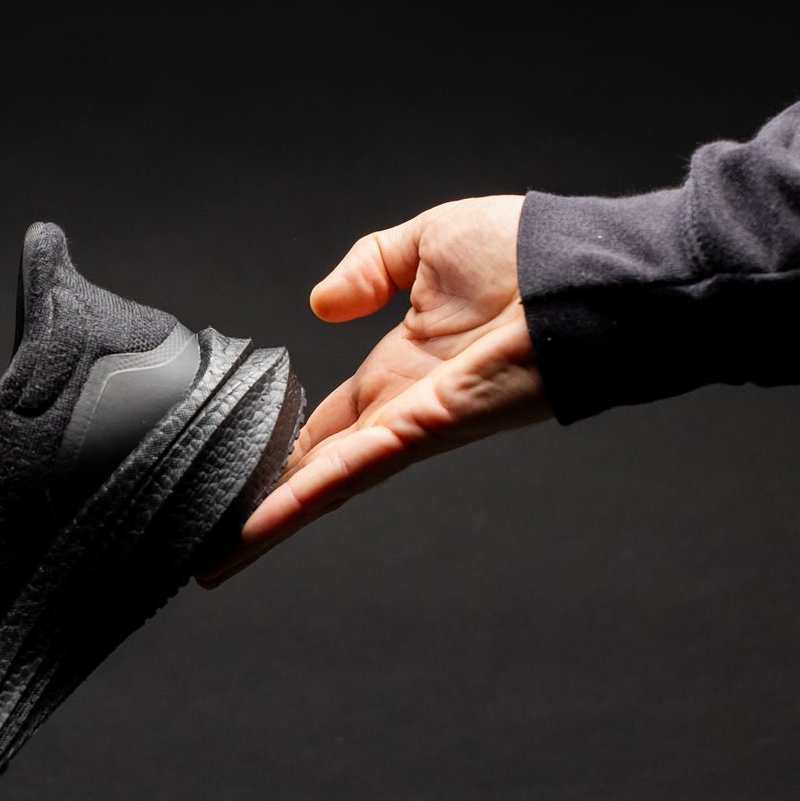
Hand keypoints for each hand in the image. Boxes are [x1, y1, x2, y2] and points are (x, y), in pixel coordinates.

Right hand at [197, 195, 551, 586]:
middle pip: (318, 472)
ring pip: (326, 484)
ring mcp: (413, 426)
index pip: (327, 427)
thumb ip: (371, 267)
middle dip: (265, 508)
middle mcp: (400, 411)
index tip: (239, 477)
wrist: (588, 271)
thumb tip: (323, 304)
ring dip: (270, 522)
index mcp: (399, 373)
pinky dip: (304, 497)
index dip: (283, 454)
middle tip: (211, 544)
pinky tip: (260, 524)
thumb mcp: (427, 243)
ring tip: (217, 557)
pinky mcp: (428, 429)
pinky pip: (352, 468)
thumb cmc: (531, 254)